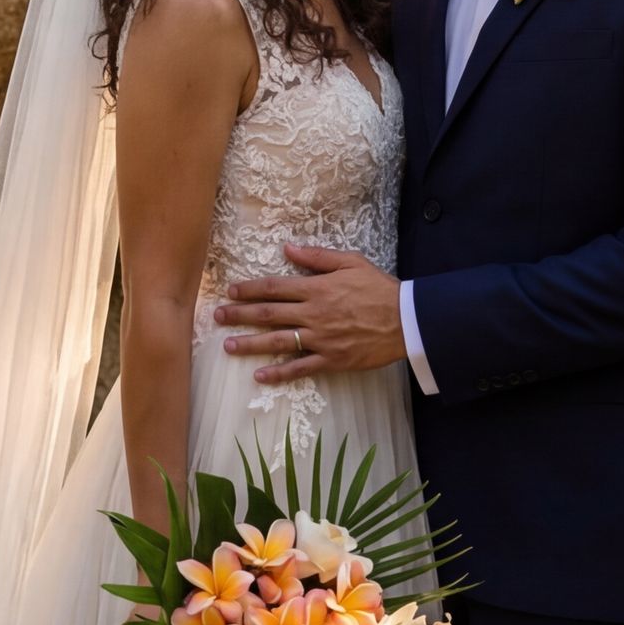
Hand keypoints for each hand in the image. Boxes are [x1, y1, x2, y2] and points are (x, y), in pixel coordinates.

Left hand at [215, 243, 406, 383]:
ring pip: (278, 341)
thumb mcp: (350, 262)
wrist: (407, 320)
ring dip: (250, 344)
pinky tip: (260, 376)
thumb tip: (288, 248)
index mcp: (316, 289)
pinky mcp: (332, 360)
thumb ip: (317, 257)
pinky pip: (301, 368)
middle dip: (240, 315)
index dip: (249, 290)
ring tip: (228, 346)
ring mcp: (321, 339)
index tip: (230, 292)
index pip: (274, 288)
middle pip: (269, 314)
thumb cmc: (379, 288)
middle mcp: (313, 314)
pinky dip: (279, 373)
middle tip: (217, 317)